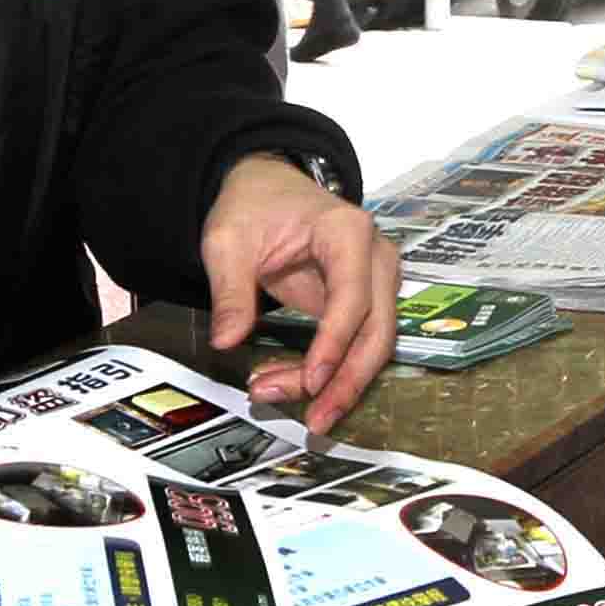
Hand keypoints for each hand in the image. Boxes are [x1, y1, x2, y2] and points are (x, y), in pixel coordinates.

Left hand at [204, 154, 399, 437]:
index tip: (310, 381)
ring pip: (373, 345)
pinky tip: (299, 388)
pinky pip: (357, 344)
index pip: (353, 297)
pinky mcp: (366, 300)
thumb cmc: (254, 205)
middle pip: (377, 331)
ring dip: (340, 383)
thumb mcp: (228, 241)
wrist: (266, 186)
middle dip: (347, 381)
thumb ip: (229, 290)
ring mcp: (376, 280)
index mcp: (347, 231)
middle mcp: (375, 256)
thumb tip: (227, 340)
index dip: (334, 344)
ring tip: (297, 408)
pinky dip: (332, 371)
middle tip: (315, 419)